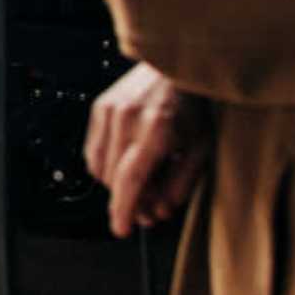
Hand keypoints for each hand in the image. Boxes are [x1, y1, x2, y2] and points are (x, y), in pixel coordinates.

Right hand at [84, 62, 212, 237]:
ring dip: (116, 184)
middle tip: (148, 210)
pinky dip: (105, 165)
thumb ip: (180, 182)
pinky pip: (93, 149)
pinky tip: (124, 167)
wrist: (176, 65)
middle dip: (128, 199)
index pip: (130, 179)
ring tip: (140, 187)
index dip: (124, 209)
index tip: (121, 229)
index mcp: (155, 128)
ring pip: (99, 166)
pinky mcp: (99, 106)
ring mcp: (109, 110)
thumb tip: (160, 209)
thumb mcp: (201, 146)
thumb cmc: (193, 103)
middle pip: (113, 177)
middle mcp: (127, 117)